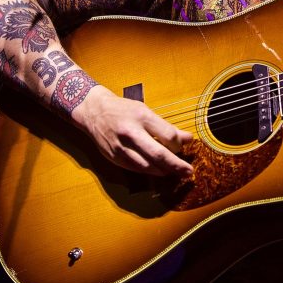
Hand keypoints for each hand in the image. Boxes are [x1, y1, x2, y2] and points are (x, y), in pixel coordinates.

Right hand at [73, 85, 193, 176]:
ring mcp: (121, 147)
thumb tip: (188, 138)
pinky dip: (150, 171)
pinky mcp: (114, 158)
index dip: (179, 144)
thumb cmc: (124, 110)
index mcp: (142, 117)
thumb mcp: (146, 111)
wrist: (94, 112)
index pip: (168, 135)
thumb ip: (166, 127)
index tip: (184, 144)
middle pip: (158, 154)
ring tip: (176, 172)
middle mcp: (131, 133)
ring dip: (164, 171)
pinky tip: (159, 170)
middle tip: (188, 171)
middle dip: (176, 165)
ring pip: (147, 166)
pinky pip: (136, 169)